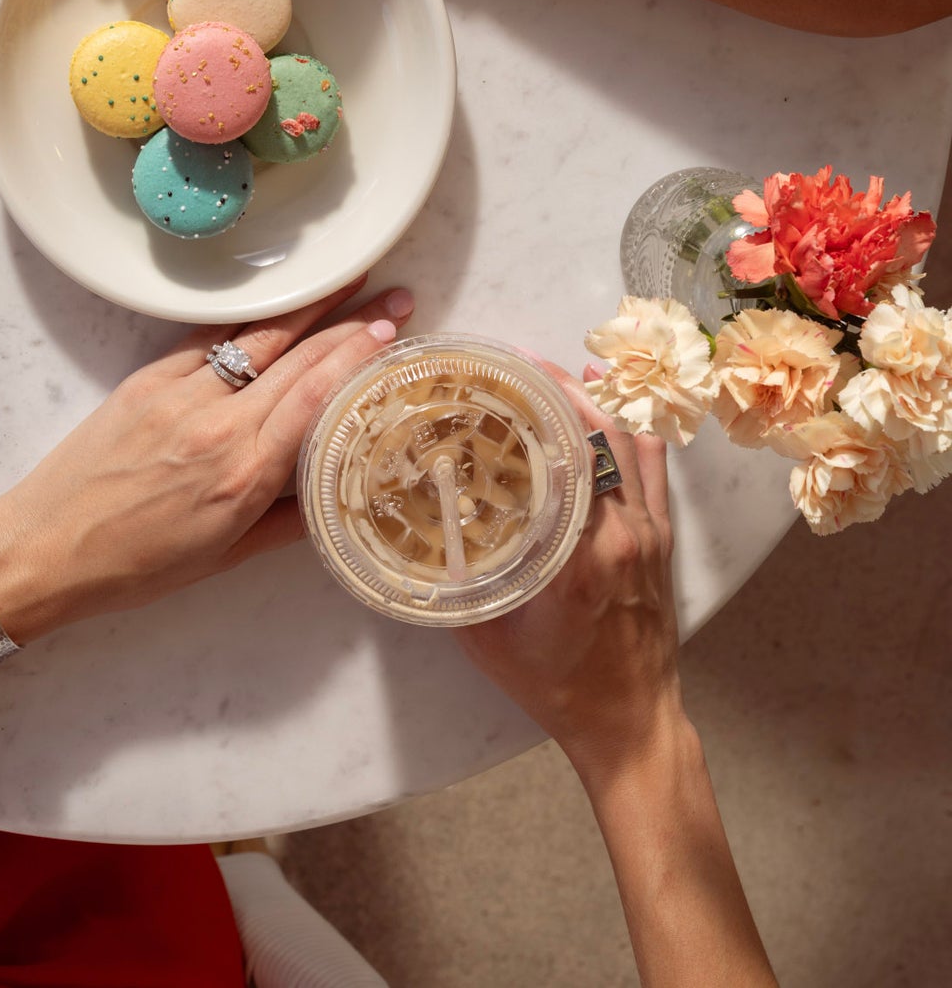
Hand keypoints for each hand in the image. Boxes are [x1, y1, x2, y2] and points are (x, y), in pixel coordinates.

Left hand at [0, 278, 413, 642]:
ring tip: (351, 277)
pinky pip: (212, 341)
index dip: (357, 357)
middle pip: (298, 357)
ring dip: (310, 305)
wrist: (43, 547)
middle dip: (353, 320)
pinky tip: (279, 306)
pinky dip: (251, 322)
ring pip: (259, 337)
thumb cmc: (135, 567)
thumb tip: (333, 488)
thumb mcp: (224, 558)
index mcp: (242, 474)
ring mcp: (179, 394)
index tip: (393, 331)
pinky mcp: (147, 378)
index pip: (315, 396)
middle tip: (397, 296)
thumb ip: (286, 520)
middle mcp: (217, 425)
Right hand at [457, 366, 680, 783]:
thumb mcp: (487, 635)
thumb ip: (457, 577)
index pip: (570, 456)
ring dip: (595, 400)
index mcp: (580, 554)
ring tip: (558, 369)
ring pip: (630, 442)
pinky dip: (632, 426)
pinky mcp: (664, 536)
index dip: (544, 404)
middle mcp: (623, 532)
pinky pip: (653, 465)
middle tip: (521, 362)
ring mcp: (650, 531)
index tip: (512, 373)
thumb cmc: (556, 686)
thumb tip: (421, 524)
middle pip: (600, 436)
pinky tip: (609, 399)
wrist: (630, 723)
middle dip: (562, 388)